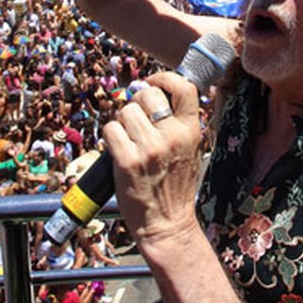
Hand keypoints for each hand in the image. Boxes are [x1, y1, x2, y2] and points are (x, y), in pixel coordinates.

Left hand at [101, 72, 203, 247]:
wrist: (167, 224)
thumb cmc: (175, 187)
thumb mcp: (190, 149)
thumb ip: (176, 123)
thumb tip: (149, 91)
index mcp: (191, 131)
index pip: (184, 87)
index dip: (164, 77)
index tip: (153, 82)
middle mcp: (172, 136)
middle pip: (147, 94)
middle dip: (137, 103)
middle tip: (137, 121)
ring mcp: (149, 148)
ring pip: (125, 111)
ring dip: (122, 122)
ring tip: (128, 140)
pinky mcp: (127, 161)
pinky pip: (111, 130)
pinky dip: (110, 137)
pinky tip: (118, 150)